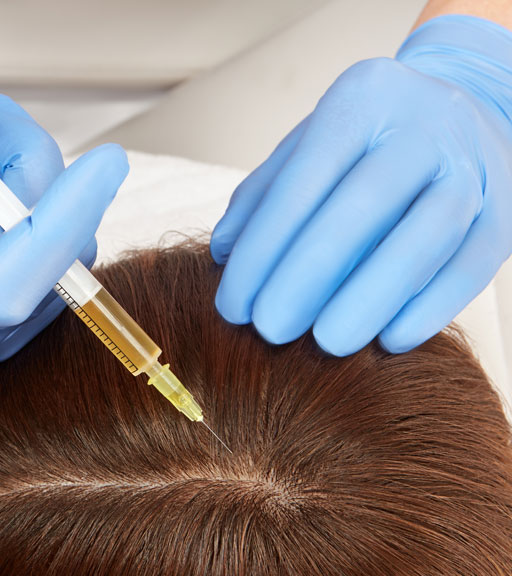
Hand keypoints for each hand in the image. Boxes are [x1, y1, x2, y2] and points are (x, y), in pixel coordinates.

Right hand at [0, 34, 128, 368]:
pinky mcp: (4, 333)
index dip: (59, 228)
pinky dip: (51, 223)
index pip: (0, 290)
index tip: (107, 163)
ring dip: (48, 201)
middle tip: (6, 131)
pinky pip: (61, 274)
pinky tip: (3, 197)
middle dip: (48, 191)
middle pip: (41, 274)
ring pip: (61, 271)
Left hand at [211, 14, 511, 355]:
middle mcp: (423, 124)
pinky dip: (431, 307)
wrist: (461, 119)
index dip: (262, 250)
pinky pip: (471, 264)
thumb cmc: (363, 147)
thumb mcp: (308, 149)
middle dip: (308, 276)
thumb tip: (224, 253)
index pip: (302, 181)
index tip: (233, 307)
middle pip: (363, 206)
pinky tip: (390, 341)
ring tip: (327, 343)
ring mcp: (473, 166)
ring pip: (425, 235)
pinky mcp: (505, 213)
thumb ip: (263, 197)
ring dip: (371, 297)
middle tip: (270, 330)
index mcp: (361, 101)